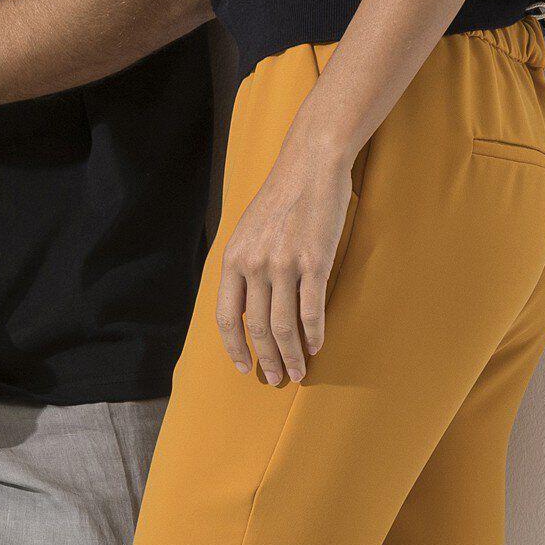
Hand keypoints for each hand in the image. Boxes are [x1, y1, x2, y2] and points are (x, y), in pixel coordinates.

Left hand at [215, 128, 356, 383]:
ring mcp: (284, 264)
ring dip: (292, 355)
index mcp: (233, 260)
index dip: (235, 347)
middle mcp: (254, 265)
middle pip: (258, 328)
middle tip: (276, 378)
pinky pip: (311, 309)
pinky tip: (317, 346)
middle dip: (267, 359)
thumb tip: (243, 306)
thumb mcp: (247, 232)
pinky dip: (314, 334)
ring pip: (284, 326)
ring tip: (299, 372)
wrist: (311, 166)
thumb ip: (243, 268)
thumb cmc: (281, 200)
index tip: (244, 367)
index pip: (227, 318)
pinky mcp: (314, 261)